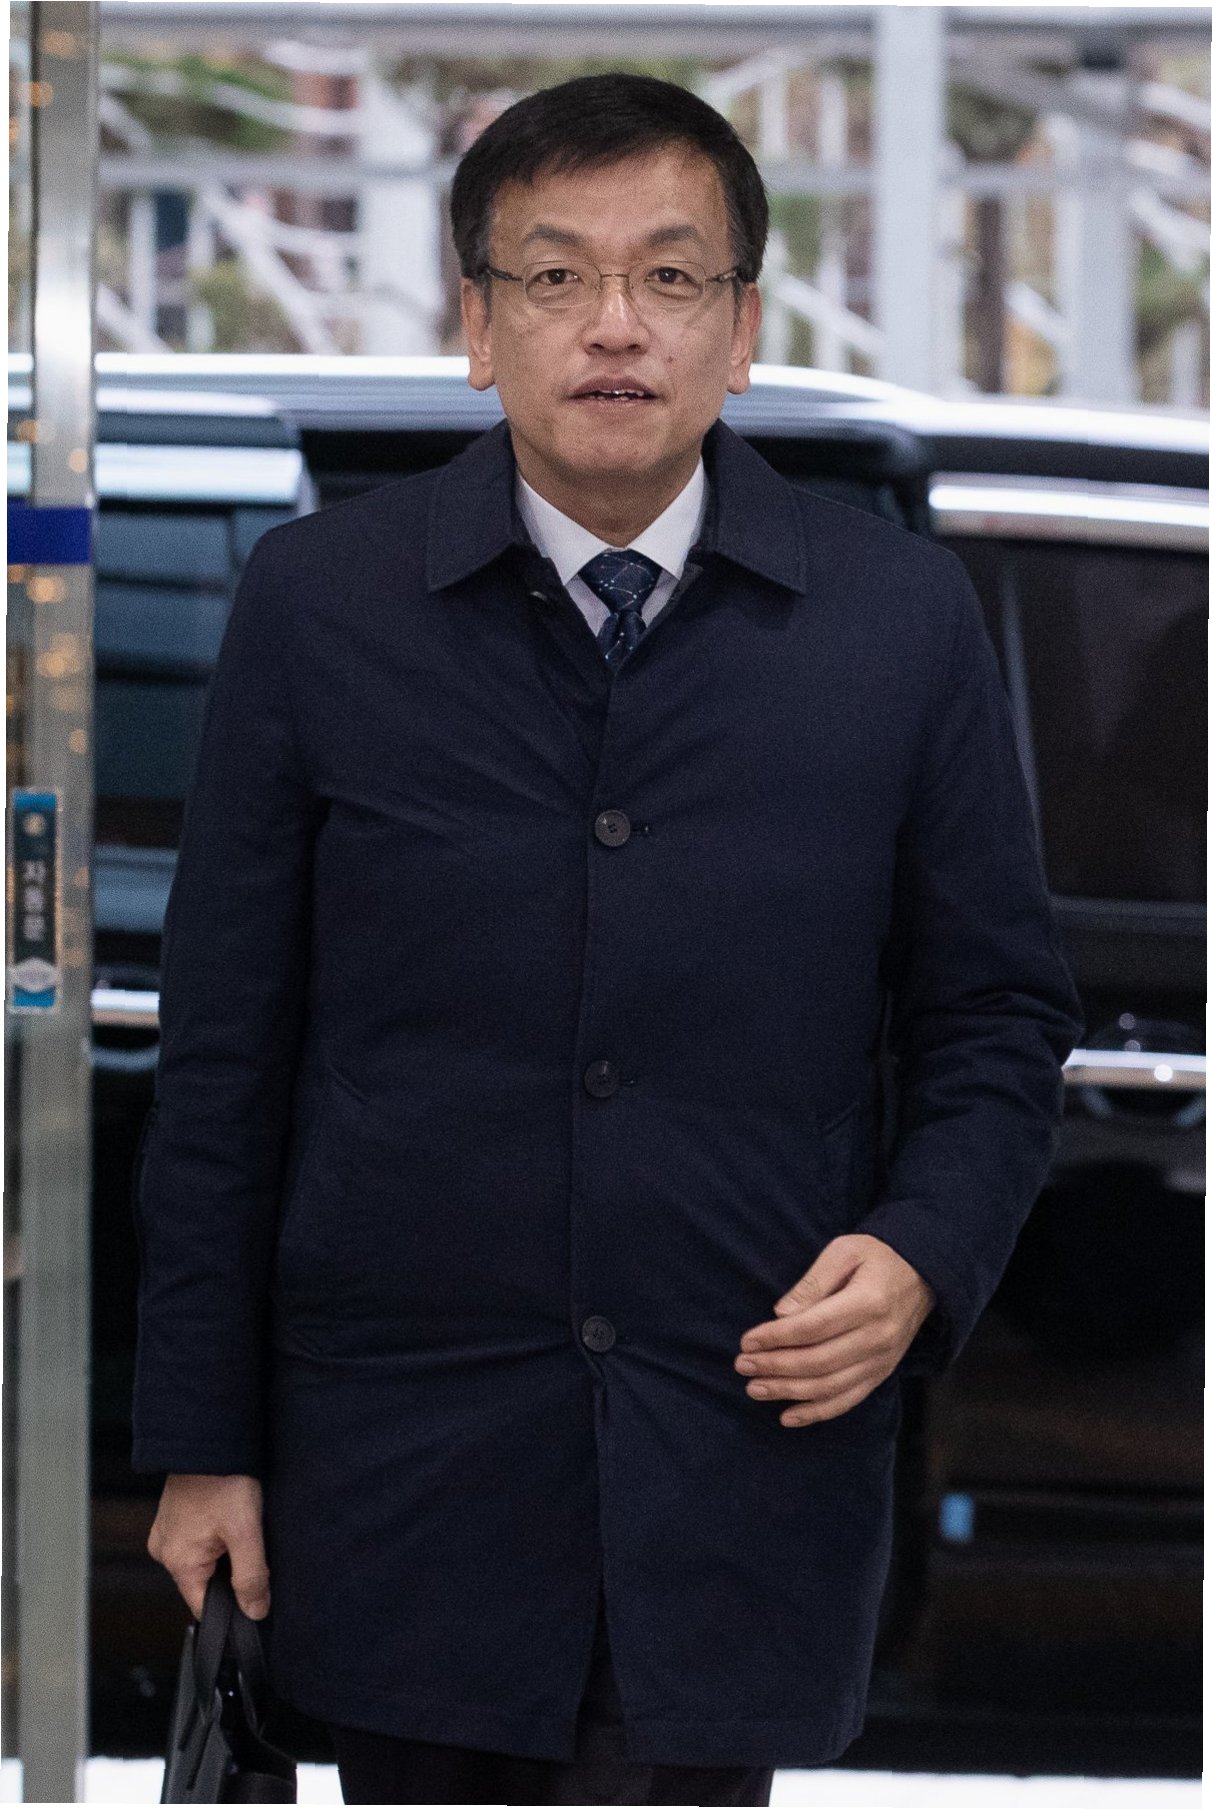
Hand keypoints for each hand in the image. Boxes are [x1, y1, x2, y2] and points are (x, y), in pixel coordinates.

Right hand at [147, 1473, 269, 1619]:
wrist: (210, 1436)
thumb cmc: (225, 1479)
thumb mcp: (245, 1531)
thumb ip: (251, 1576)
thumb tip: (255, 1613)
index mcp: (178, 1562)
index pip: (206, 1607)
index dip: (233, 1608)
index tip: (256, 1596)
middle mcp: (165, 1551)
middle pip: (205, 1583)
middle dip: (231, 1574)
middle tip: (253, 1548)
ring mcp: (167, 1532)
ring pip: (203, 1560)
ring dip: (225, 1552)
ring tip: (240, 1527)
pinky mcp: (174, 1516)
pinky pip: (197, 1540)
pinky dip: (216, 1536)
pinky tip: (230, 1518)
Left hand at [735, 1235, 935, 1427]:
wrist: (922, 1276)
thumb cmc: (875, 1257)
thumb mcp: (844, 1251)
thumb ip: (813, 1282)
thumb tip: (781, 1314)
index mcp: (868, 1302)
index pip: (814, 1327)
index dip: (777, 1337)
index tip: (747, 1340)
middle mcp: (878, 1337)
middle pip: (818, 1361)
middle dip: (775, 1366)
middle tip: (742, 1365)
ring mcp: (882, 1360)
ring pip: (829, 1386)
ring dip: (788, 1392)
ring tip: (755, 1389)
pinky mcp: (882, 1373)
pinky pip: (848, 1400)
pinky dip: (817, 1412)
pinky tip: (787, 1416)